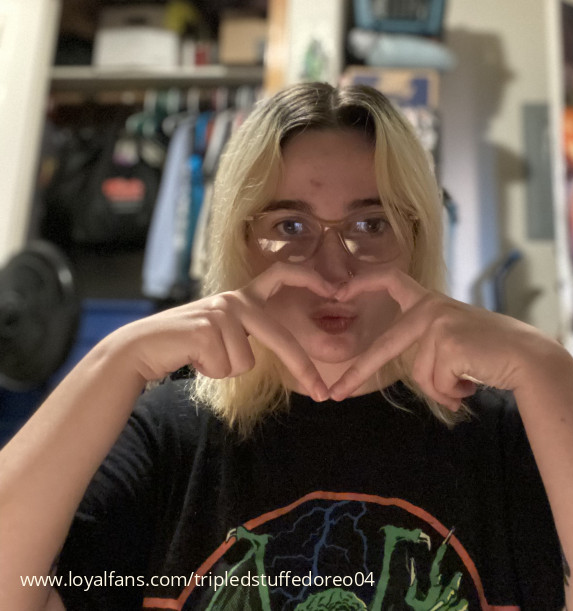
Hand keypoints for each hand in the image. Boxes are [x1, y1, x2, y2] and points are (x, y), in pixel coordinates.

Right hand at [107, 265, 335, 400]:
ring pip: (246, 362)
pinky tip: (192, 358)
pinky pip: (227, 367)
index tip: (336, 289)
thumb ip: (247, 332)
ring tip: (202, 356)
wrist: (142, 347)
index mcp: (242, 297)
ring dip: (225, 369)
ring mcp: (221, 312)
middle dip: (301, 367)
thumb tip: (278, 348)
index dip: (310, 277)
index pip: (282, 274)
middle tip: (322, 393)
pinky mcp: (206, 329)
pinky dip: (211, 371)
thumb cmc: (186, 344)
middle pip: (278, 337)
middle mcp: (234, 299)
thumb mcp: (222, 332)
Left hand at [327, 268, 556, 408]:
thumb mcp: (455, 340)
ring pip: (421, 375)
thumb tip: (420, 379)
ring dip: (442, 389)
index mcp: (431, 302)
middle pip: (387, 345)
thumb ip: (430, 345)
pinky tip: (471, 383)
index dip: (363, 282)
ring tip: (466, 381)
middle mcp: (431, 309)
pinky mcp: (448, 344)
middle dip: (359, 372)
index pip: (391, 279)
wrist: (528, 358)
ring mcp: (439, 325)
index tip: (337, 293)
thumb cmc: (493, 352)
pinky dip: (452, 393)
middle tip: (335, 393)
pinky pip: (436, 384)